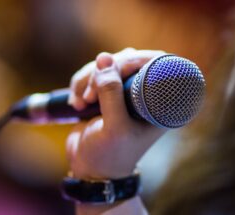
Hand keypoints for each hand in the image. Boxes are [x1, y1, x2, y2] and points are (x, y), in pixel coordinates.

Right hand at [66, 48, 166, 179]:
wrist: (89, 169)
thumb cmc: (109, 154)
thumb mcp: (114, 127)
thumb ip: (111, 93)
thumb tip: (104, 58)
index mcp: (157, 103)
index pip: (155, 64)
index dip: (133, 61)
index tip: (112, 70)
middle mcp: (143, 94)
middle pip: (127, 60)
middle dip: (103, 74)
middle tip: (90, 97)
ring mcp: (122, 92)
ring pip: (107, 65)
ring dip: (88, 80)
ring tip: (81, 104)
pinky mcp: (104, 94)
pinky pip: (92, 74)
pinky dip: (80, 84)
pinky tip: (76, 104)